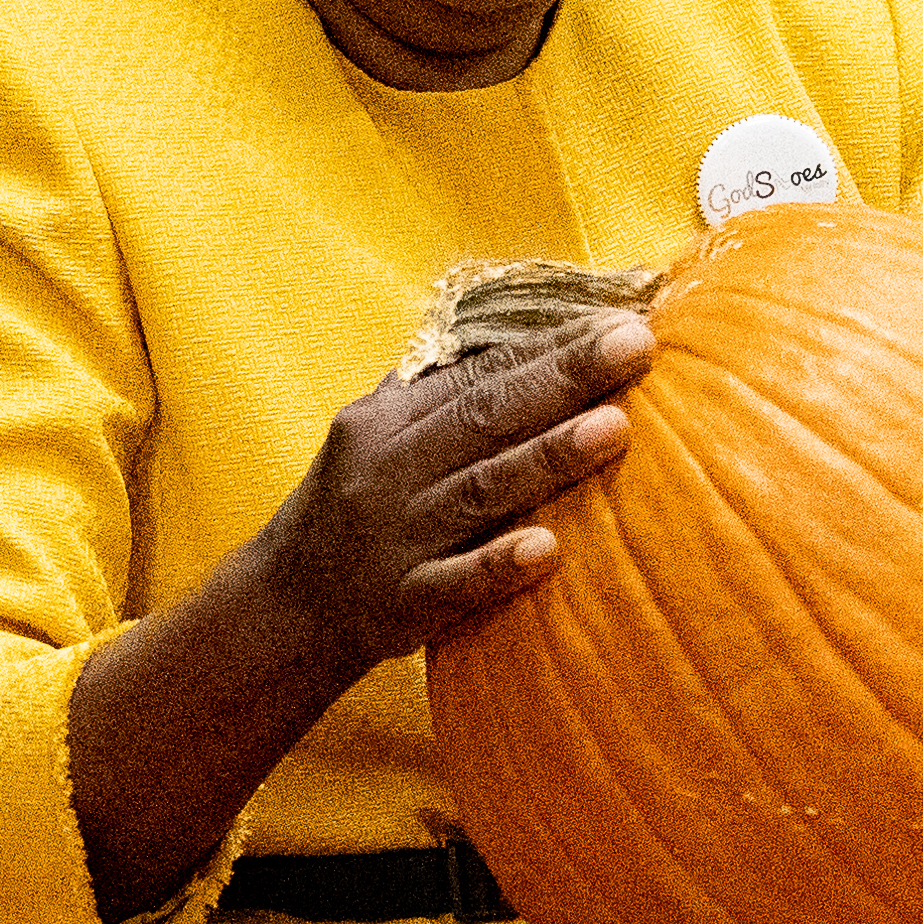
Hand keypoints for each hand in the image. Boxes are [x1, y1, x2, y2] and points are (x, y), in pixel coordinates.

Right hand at [259, 309, 653, 668]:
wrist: (287, 605)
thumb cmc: (354, 507)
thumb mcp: (376, 437)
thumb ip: (440, 392)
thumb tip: (532, 339)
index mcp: (385, 421)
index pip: (477, 372)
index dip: (549, 345)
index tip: (618, 318)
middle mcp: (389, 470)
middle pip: (484, 416)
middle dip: (563, 378)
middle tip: (635, 345)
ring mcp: (397, 539)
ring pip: (479, 491)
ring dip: (547, 458)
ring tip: (615, 427)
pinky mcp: (404, 604)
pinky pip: (455, 582)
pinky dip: (499, 565)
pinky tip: (548, 549)